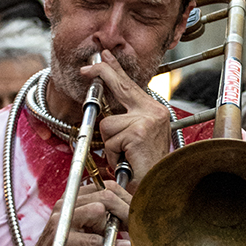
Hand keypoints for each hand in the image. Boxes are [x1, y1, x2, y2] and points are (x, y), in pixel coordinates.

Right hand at [23, 181, 131, 245]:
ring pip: (99, 210)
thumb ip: (106, 219)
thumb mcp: (88, 228)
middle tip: (138, 225)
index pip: (107, 187)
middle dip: (126, 211)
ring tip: (120, 236)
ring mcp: (62, 220)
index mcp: (73, 197)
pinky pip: (93, 238)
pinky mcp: (62, 239)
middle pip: (106, 196)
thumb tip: (133, 215)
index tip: (138, 213)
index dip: (127, 199)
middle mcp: (66, 204)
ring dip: (114, 225)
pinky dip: (111, 244)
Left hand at [80, 51, 174, 184]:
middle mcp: (154, 112)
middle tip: (86, 67)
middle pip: (121, 86)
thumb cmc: (146, 167)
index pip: (130, 85)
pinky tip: (125, 161)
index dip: (115, 70)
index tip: (104, 58)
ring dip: (109, 144)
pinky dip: (112, 153)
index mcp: (155, 111)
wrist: (159, 188)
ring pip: (107, 123)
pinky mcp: (138, 132)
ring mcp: (147, 120)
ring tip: (123, 156)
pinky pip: (109, 139)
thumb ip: (127, 121)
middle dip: (102, 73)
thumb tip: (107, 109)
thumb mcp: (138, 138)